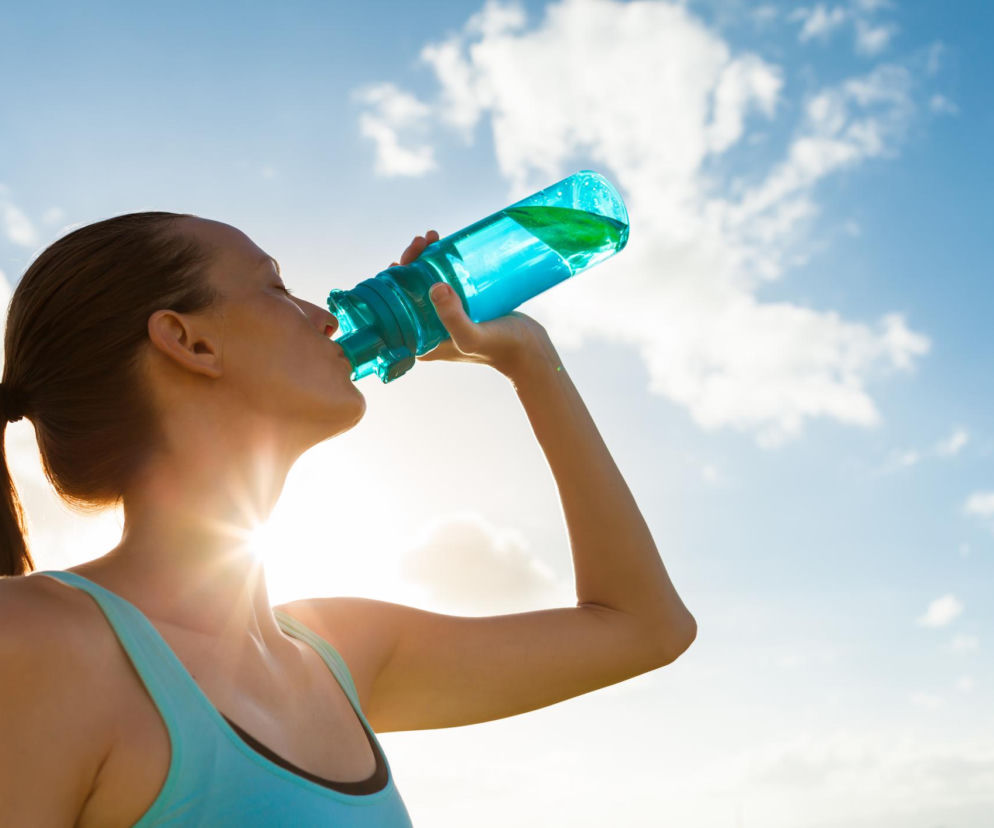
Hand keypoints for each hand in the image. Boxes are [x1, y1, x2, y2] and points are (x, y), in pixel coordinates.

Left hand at [393, 230, 556, 377]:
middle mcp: (428, 330)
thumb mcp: (473, 337)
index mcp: (420, 341)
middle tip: (422, 241)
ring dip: (424, 259)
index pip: (395, 308)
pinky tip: (444, 246)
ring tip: (432, 237)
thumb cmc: (501, 348)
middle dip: (410, 263)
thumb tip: (435, 287)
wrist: (530, 351)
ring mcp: (444, 318)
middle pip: (408, 291)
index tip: (402, 259)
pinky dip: (441, 263)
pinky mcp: (462, 308)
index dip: (393, 282)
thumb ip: (453, 319)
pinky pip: (444, 281)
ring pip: (426, 283)